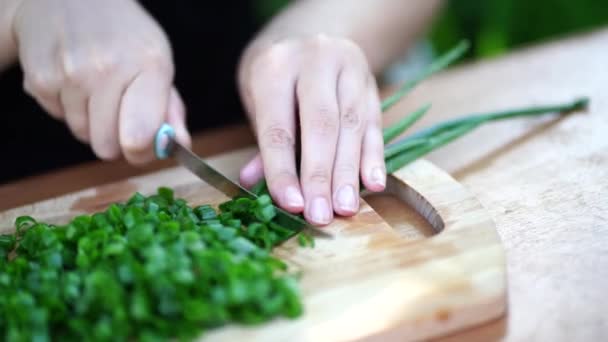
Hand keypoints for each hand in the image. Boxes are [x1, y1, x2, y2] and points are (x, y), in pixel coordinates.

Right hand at [12, 0, 189, 162]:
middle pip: (107, 147)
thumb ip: (172, 110)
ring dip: (91, 121)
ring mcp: (69, 74)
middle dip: (116, 139)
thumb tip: (180, 145)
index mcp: (148, 66)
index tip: (145, 144)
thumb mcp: (159, 63)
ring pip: (82, 135)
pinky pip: (59, 118)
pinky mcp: (40, 79)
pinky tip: (76, 80)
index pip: (140, 138)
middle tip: (120, 113)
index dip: (143, 152)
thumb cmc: (126, 37)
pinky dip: (68, 107)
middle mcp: (106, 69)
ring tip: (97, 89)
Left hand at [238, 34, 385, 225]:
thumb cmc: (277, 77)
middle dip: (321, 176)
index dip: (284, 170)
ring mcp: (348, 68)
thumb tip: (254, 183)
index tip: (292, 206)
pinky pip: (374, 122)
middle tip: (321, 216)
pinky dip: (374, 156)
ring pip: (352, 126)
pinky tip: (373, 184)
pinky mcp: (370, 82)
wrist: (309, 36)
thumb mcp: (259, 100)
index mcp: (275, 66)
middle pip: (320, 126)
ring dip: (349, 172)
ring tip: (346, 209)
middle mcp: (315, 61)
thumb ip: (265, 143)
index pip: (279, 128)